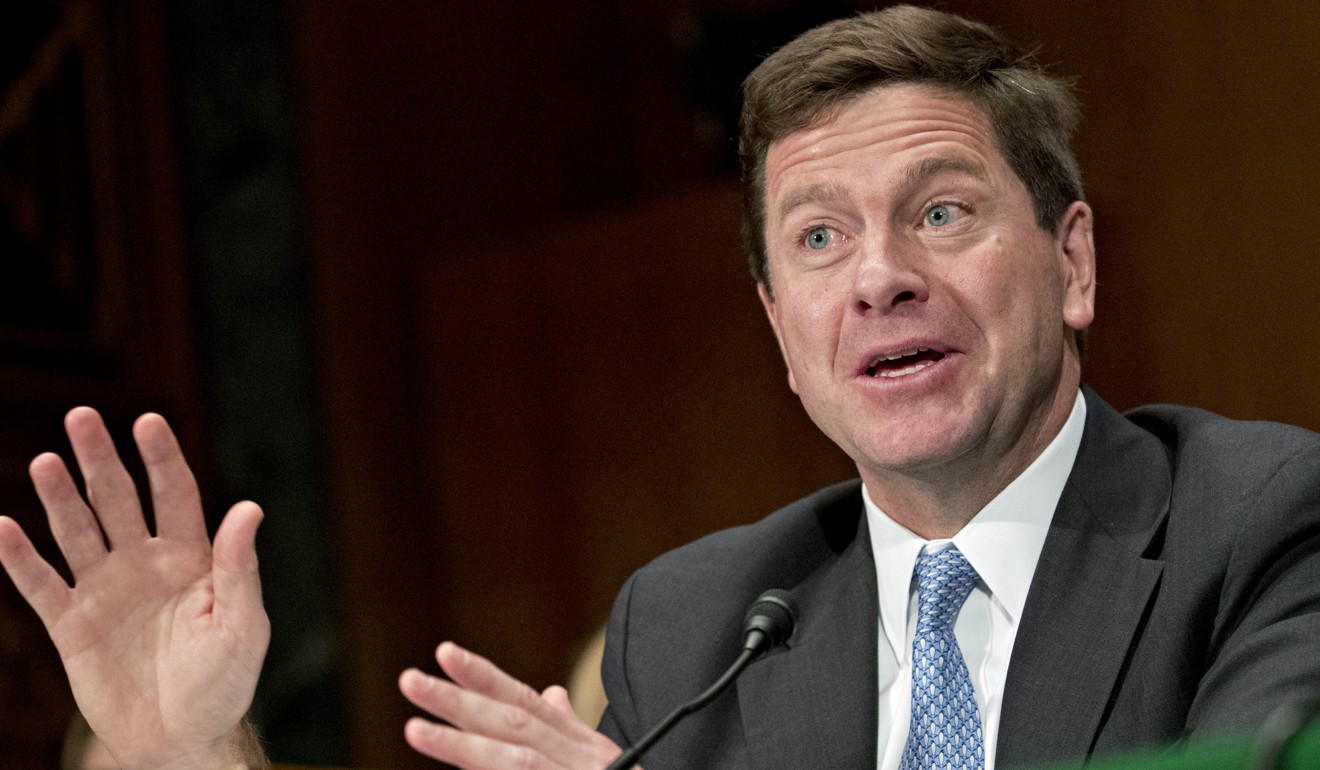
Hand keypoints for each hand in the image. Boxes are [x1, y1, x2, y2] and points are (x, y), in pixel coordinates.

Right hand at [0, 407, 269, 769]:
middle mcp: (143, 562)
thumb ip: (240, 567)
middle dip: (100, 460)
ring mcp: (105, 589)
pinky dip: (20, 559)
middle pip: (118, 499)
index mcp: (191, 556)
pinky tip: (2, 528)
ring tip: (45, 462)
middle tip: (81, 417)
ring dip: (59, 498)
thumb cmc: (223, 679)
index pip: (174, 494)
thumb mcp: (241, 623)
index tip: (147, 421)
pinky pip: (41, 585)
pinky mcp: (71, 624)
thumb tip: (249, 508)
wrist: (181, 736)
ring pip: (77, 531)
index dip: (161, 458)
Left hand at [400, 641, 630, 769]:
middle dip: (458, 701)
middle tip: (410, 681)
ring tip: (415, 730)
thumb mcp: (605, 757)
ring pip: (514, 759)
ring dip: (462, 745)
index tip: (444, 653)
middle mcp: (579, 757)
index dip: (483, 676)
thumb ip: (572, 727)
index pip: (524, 700)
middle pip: (512, 721)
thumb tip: (549, 693)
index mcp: (579, 743)